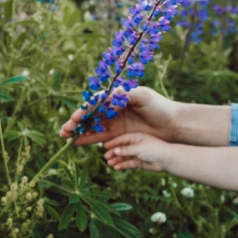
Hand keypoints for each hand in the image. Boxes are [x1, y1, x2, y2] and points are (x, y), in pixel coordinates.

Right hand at [59, 86, 177, 145]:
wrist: (173, 125)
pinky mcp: (118, 135)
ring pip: (91, 126)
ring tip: (64, 135)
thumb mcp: (144, 97)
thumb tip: (109, 94)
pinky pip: (99, 137)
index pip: (96, 103)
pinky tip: (76, 142)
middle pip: (90, 115)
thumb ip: (126, 94)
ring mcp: (115, 122)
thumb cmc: (160, 107)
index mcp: (118, 97)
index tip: (75, 117)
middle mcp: (113, 109)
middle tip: (64, 129)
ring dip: (78, 131)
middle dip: (76, 121)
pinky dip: (87, 139)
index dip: (84, 110)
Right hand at [102, 132, 171, 170]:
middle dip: (114, 152)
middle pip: (122, 148)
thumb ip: (126, 150)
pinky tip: (116, 167)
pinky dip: (123, 165)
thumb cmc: (153, 150)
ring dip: (117, 159)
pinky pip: (129, 163)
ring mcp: (138, 153)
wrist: (167, 159)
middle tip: (106, 157)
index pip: (122, 139)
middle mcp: (137, 144)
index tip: (104, 146)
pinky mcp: (140, 162)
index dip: (113, 142)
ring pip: (125, 156)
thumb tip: (114, 151)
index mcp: (137, 137)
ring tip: (110, 163)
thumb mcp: (138, 148)